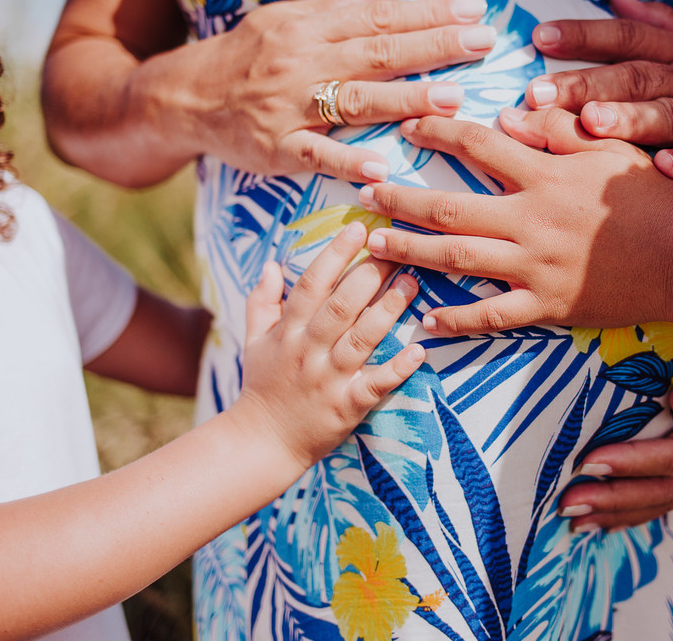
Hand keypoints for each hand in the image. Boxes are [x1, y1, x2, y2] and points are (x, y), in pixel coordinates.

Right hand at [183, 0, 496, 182]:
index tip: (475, 10)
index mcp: (311, 28)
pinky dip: (348, 162)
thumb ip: (348, 6)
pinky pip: (316, 155)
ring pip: (354, 100)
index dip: (429, 13)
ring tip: (452, 98)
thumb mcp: (292, 19)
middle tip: (484, 43)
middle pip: (377, 52)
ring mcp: (290, 106)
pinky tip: (383, 169)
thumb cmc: (248, 56)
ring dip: (404, 99)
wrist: (184, 96)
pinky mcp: (276, 148)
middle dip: (434, 46)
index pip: (380, 17)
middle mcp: (303, 62)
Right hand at [237, 222, 424, 466]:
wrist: (262, 442)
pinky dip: (397, 368)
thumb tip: (271, 262)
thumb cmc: (263, 385)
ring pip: (362, 338)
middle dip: (370, 274)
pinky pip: (376, 384)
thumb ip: (262, 300)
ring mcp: (328, 379)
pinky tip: (419, 351)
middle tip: (397, 249)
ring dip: (388, 309)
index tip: (358, 229)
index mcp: (288, 330)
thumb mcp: (254, 339)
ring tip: (412, 282)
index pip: (312, 284)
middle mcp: (308, 351)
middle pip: (341, 306)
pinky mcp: (347, 406)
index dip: (335, 254)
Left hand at [359, 110, 672, 333]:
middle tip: (365, 193)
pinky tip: (427, 319)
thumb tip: (512, 111)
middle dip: (402, 198)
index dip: (439, 132)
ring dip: (411, 251)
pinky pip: (493, 316)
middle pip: (451, 205)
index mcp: (546, 175)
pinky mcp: (547, 306)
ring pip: (458, 258)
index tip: (408, 126)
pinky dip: (458, 320)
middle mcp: (531, 220)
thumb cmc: (658, 198)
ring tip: (375, 247)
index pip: (479, 144)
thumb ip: (561, 127)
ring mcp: (535, 267)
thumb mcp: (612, 148)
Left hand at [523, 0, 672, 198]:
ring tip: (590, 123)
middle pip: (640, 77)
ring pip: (670, 116)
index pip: (631, 36)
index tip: (540, 37)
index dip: (586, 35)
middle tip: (540, 92)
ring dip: (630, 119)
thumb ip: (660, 24)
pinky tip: (661, 167)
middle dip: (588, 84)